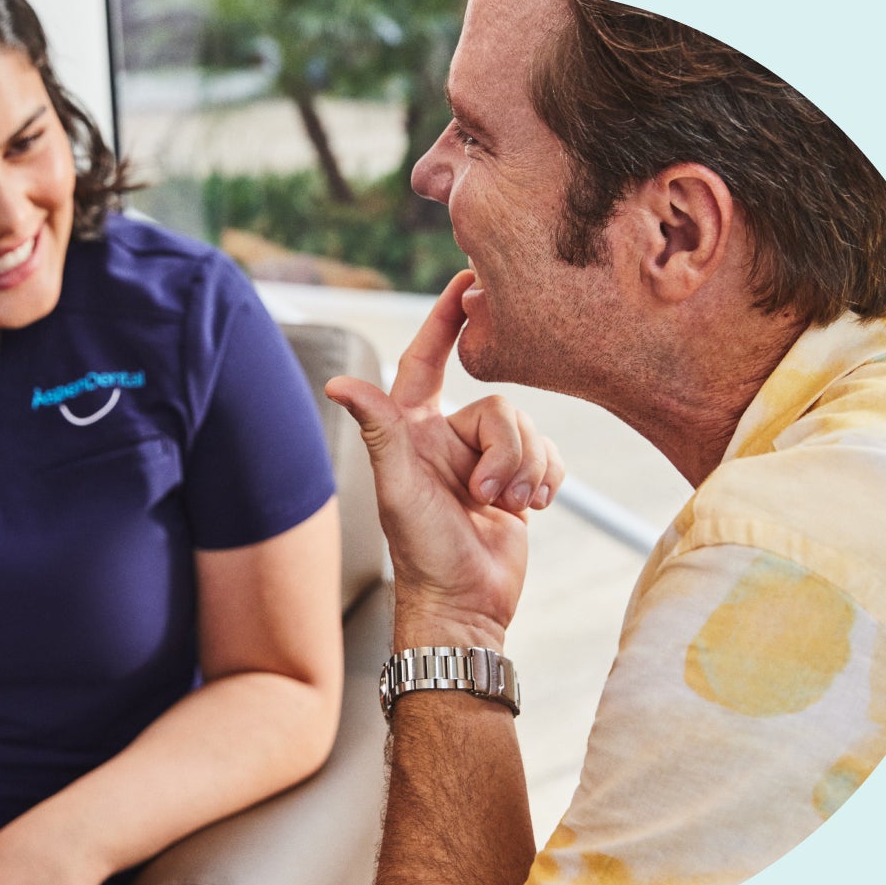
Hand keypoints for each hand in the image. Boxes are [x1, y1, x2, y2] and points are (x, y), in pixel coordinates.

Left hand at [325, 271, 562, 644]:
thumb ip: (379, 429)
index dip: (443, 320)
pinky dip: (545, 479)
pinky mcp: (517, 481)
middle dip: (505, 452)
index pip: (427, 360)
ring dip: (523, 473)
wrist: (465, 605)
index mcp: (412, 430)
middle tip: (486, 497)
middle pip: (500, 406)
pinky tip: (532, 509)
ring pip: (528, 431)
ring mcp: (484, 460)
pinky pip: (548, 455)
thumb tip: (337, 384)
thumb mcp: (398, 487)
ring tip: (504, 510)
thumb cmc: (422, 551)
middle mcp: (448, 437)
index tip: (467, 279)